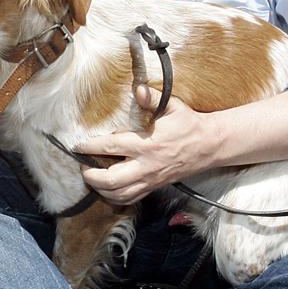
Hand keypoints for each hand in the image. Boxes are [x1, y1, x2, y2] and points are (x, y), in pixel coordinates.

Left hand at [76, 86, 219, 205]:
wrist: (209, 146)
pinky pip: (131, 199)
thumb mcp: (172, 106)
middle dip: (91, 175)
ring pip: (119, 195)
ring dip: (100, 190)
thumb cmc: (189, 124)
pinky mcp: (154, 187)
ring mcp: (150, 180)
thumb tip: (138, 88)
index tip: (78, 145)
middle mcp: (146, 165)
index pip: (111, 148)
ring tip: (92, 179)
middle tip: (82, 167)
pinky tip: (108, 190)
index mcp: (146, 144)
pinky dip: (115, 198)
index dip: (90, 147)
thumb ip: (152, 98)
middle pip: (111, 180)